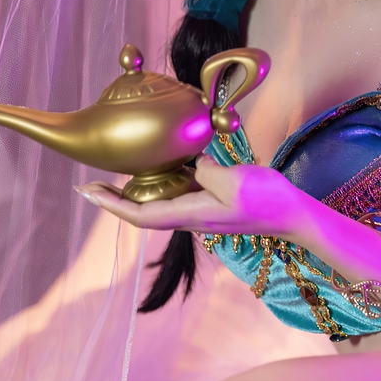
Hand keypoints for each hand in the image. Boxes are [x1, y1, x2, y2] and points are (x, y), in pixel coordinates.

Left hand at [75, 155, 305, 239]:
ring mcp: (201, 213)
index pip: (140, 215)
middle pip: (143, 212)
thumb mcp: (232, 178)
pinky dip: (161, 183)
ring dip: (135, 193)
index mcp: (191, 215)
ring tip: (116, 174)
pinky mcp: (211, 205)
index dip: (112, 205)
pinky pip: (177, 195)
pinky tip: (161, 167)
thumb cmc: (266, 200)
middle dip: (115, 200)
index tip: (88, 190)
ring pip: (158, 204)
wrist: (292, 215)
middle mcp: (190, 218)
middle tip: (92, 182)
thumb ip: (203, 169)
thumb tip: (189, 163)